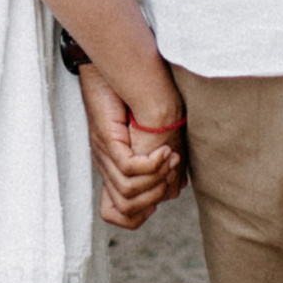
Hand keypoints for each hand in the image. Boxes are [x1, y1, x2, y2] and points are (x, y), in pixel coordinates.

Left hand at [78, 61, 187, 227]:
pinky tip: (164, 149)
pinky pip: (130, 170)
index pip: (117, 215)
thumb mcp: (152, 140)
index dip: (141, 213)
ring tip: (170, 155)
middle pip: (129, 211)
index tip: (164, 189)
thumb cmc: (137, 98)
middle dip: (158, 194)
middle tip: (173, 165)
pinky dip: (152, 164)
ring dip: (158, 179)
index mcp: (114, 169)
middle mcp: (106, 167)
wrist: (118, 68)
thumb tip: (177, 189)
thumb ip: (160, 166)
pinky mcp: (108, 140)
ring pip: (130, 195)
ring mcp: (105, 155)